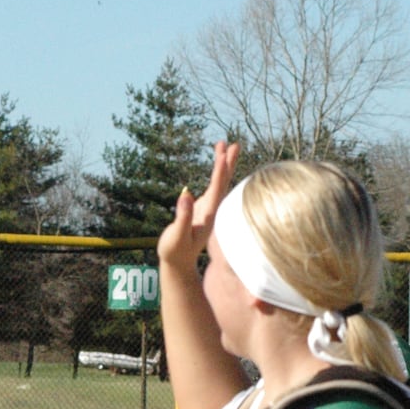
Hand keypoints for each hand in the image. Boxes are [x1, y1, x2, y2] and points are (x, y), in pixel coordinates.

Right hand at [157, 141, 239, 272]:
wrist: (178, 264)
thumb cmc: (175, 252)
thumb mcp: (176, 235)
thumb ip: (183, 216)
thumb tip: (185, 195)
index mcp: (208, 215)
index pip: (216, 190)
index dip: (220, 173)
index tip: (223, 156)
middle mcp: (212, 210)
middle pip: (223, 183)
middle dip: (227, 163)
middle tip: (234, 144)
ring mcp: (209, 209)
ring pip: (219, 183)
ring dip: (223, 165)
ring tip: (224, 146)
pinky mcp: (203, 209)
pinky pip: (213, 187)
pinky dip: (216, 174)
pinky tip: (218, 165)